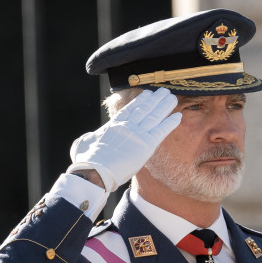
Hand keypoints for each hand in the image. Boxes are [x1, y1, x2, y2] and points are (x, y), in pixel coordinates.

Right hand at [67, 87, 181, 191]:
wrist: (95, 171)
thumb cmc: (86, 161)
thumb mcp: (83, 144)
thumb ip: (88, 138)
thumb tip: (90, 137)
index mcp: (113, 125)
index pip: (129, 109)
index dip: (140, 101)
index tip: (147, 94)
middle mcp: (127, 126)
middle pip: (144, 109)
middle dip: (155, 99)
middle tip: (163, 91)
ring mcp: (137, 134)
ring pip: (154, 116)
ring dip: (164, 106)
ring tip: (172, 97)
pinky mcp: (146, 144)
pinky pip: (161, 131)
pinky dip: (170, 123)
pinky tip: (178, 116)